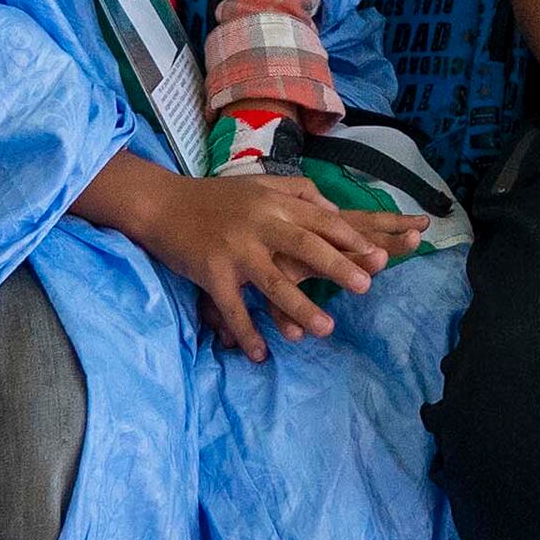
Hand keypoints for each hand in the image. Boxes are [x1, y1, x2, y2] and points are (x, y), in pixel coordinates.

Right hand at [126, 169, 425, 360]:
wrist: (162, 204)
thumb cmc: (216, 197)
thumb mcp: (260, 184)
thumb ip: (298, 192)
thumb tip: (334, 208)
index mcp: (275, 203)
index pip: (321, 220)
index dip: (349, 238)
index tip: (377, 255)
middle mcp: (260, 224)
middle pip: (306, 247)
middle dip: (337, 267)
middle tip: (366, 287)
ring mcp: (236, 249)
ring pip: (274, 282)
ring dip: (301, 308)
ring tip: (326, 329)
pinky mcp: (211, 272)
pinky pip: (233, 308)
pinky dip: (247, 333)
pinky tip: (262, 355)